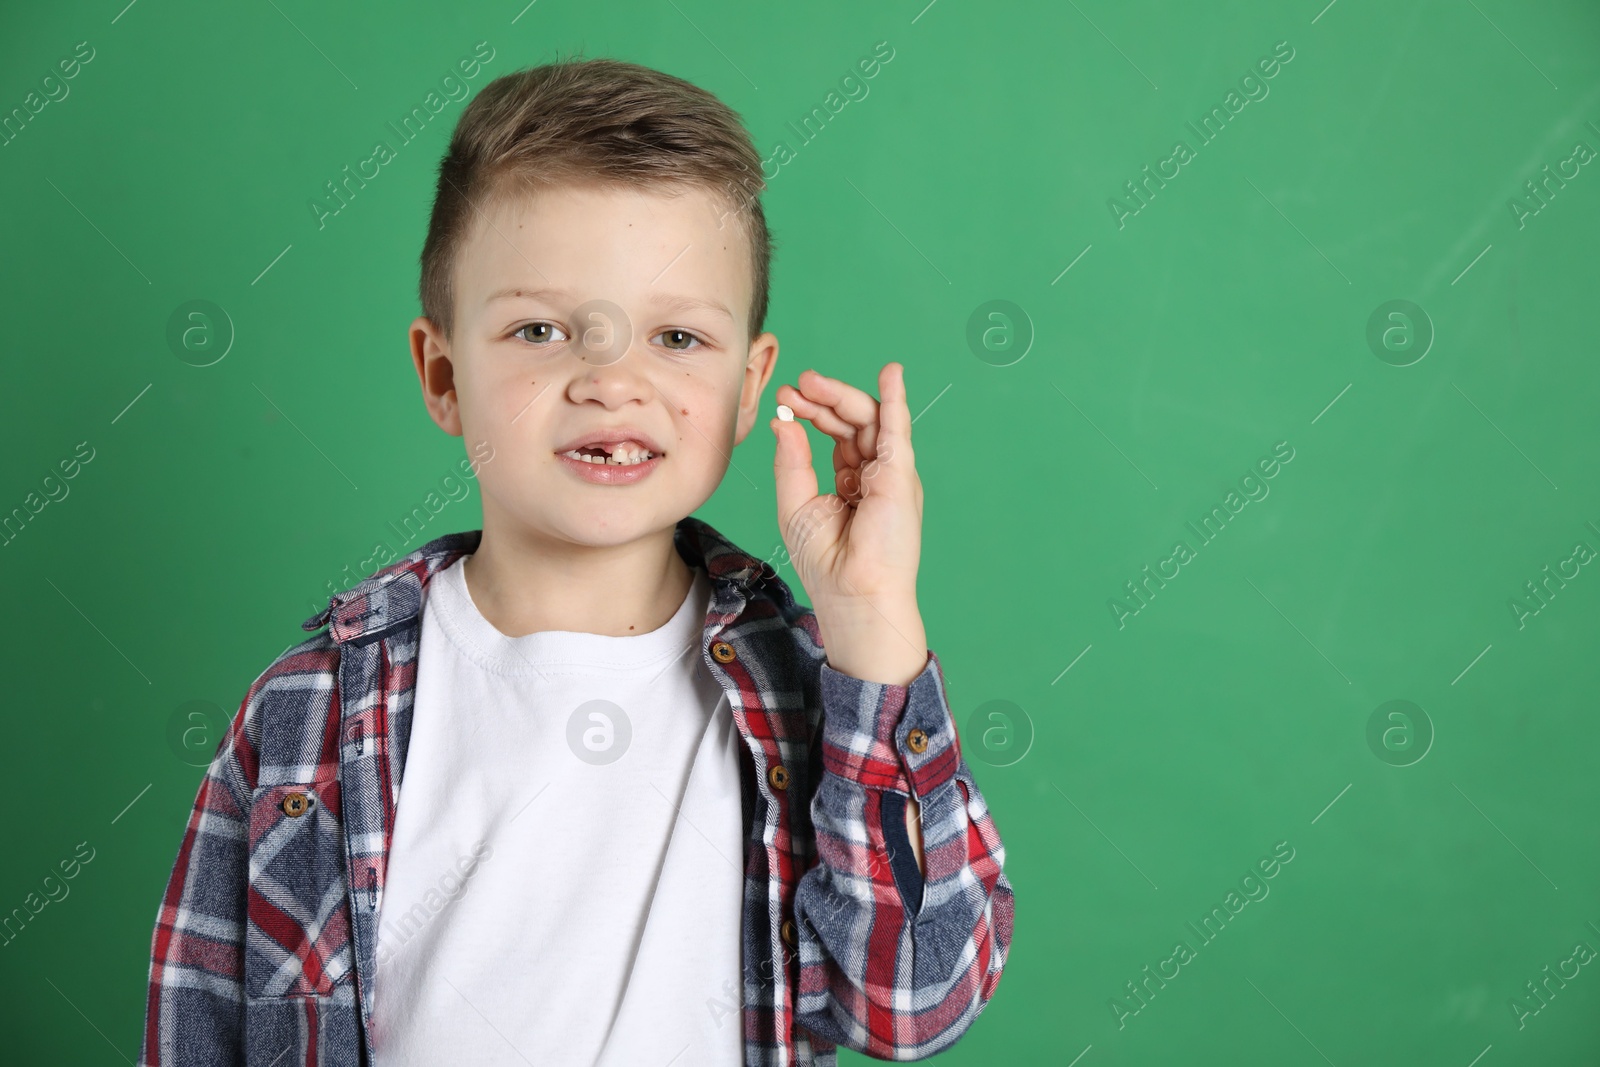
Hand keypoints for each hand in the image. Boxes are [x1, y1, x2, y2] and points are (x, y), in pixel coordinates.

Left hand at [770, 362, 927, 685]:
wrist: (852, 594)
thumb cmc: (827, 563)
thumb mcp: (796, 505)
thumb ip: (792, 462)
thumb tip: (784, 421)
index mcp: (851, 484)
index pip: (835, 436)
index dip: (812, 413)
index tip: (785, 397)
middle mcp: (874, 476)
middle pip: (852, 423)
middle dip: (825, 399)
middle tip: (797, 383)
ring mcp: (890, 474)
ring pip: (870, 420)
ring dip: (842, 395)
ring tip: (812, 379)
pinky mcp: (900, 476)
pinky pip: (898, 430)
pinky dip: (895, 400)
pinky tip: (891, 374)